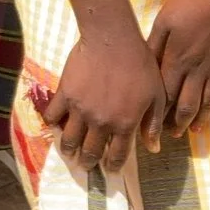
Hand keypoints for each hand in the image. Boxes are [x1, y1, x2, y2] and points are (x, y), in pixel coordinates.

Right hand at [41, 34, 166, 174]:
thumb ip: (154, 124)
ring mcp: (80, 110)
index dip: (114, 165)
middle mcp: (100, 122)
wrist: (112, 40)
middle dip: (89, 162)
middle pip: (91, 151)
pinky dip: (52, 123)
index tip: (110, 169)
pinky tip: (56, 124)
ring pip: (69, 139)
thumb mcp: (156, 95)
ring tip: (69, 151)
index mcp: (125, 124)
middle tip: (86, 165)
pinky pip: (52, 116)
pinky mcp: (64, 94)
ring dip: (69, 149)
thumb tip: (153, 149)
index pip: (118, 155)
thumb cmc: (140, 65)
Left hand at [147, 0, 209, 133]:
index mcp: (178, 60)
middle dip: (177, 122)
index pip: (165, 94)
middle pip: (187, 104)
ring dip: (201, 118)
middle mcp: (198, 71)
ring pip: (209, 102)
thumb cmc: (191, 4)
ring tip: (192, 130)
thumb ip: (154, 45)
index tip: (152, 125)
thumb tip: (145, 67)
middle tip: (171, 135)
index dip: (158, 113)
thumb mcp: (163, 20)